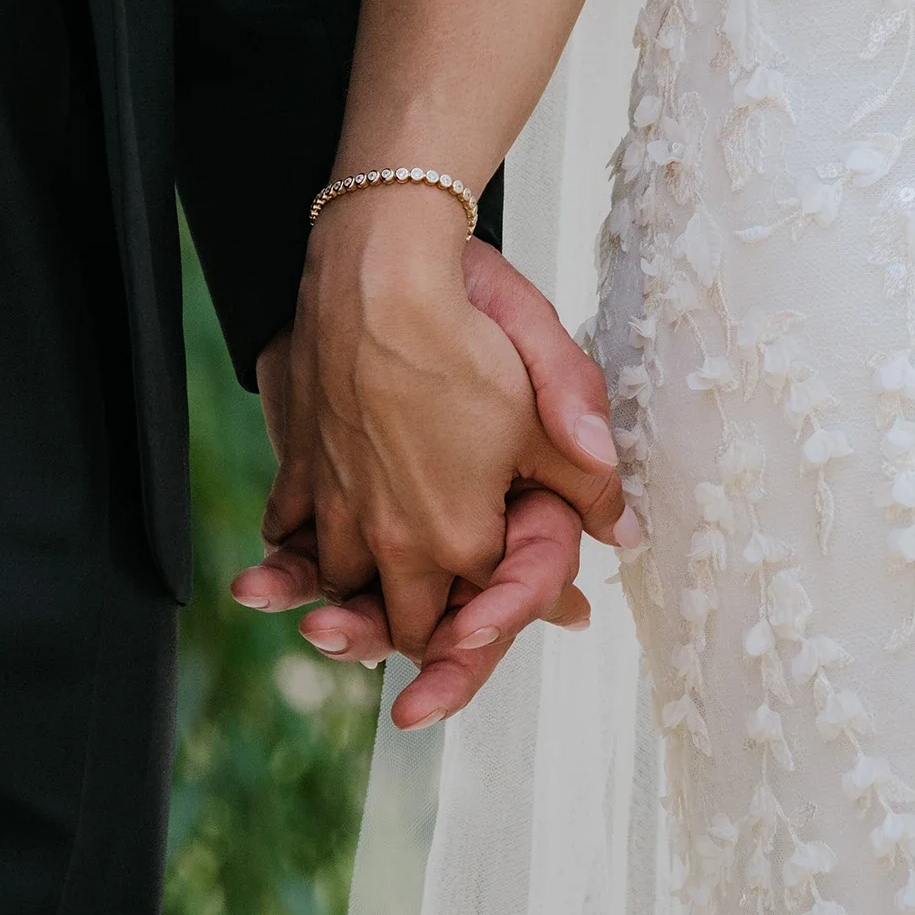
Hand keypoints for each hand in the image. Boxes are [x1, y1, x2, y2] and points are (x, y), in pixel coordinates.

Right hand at [231, 224, 635, 717]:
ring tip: (374, 598)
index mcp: (459, 536)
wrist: (375, 275)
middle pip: (403, 624)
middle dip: (426, 639)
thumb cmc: (465, 333)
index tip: (536, 618)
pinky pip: (288, 532)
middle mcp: (390, 537)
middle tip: (444, 637)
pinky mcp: (297, 465)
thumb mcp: (549, 405)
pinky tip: (311, 543)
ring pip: (340, 585)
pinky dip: (299, 547)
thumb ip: (589, 478)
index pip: (487, 610)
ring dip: (358, 600)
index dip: (517, 616)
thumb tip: (626, 531)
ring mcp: (335, 505)